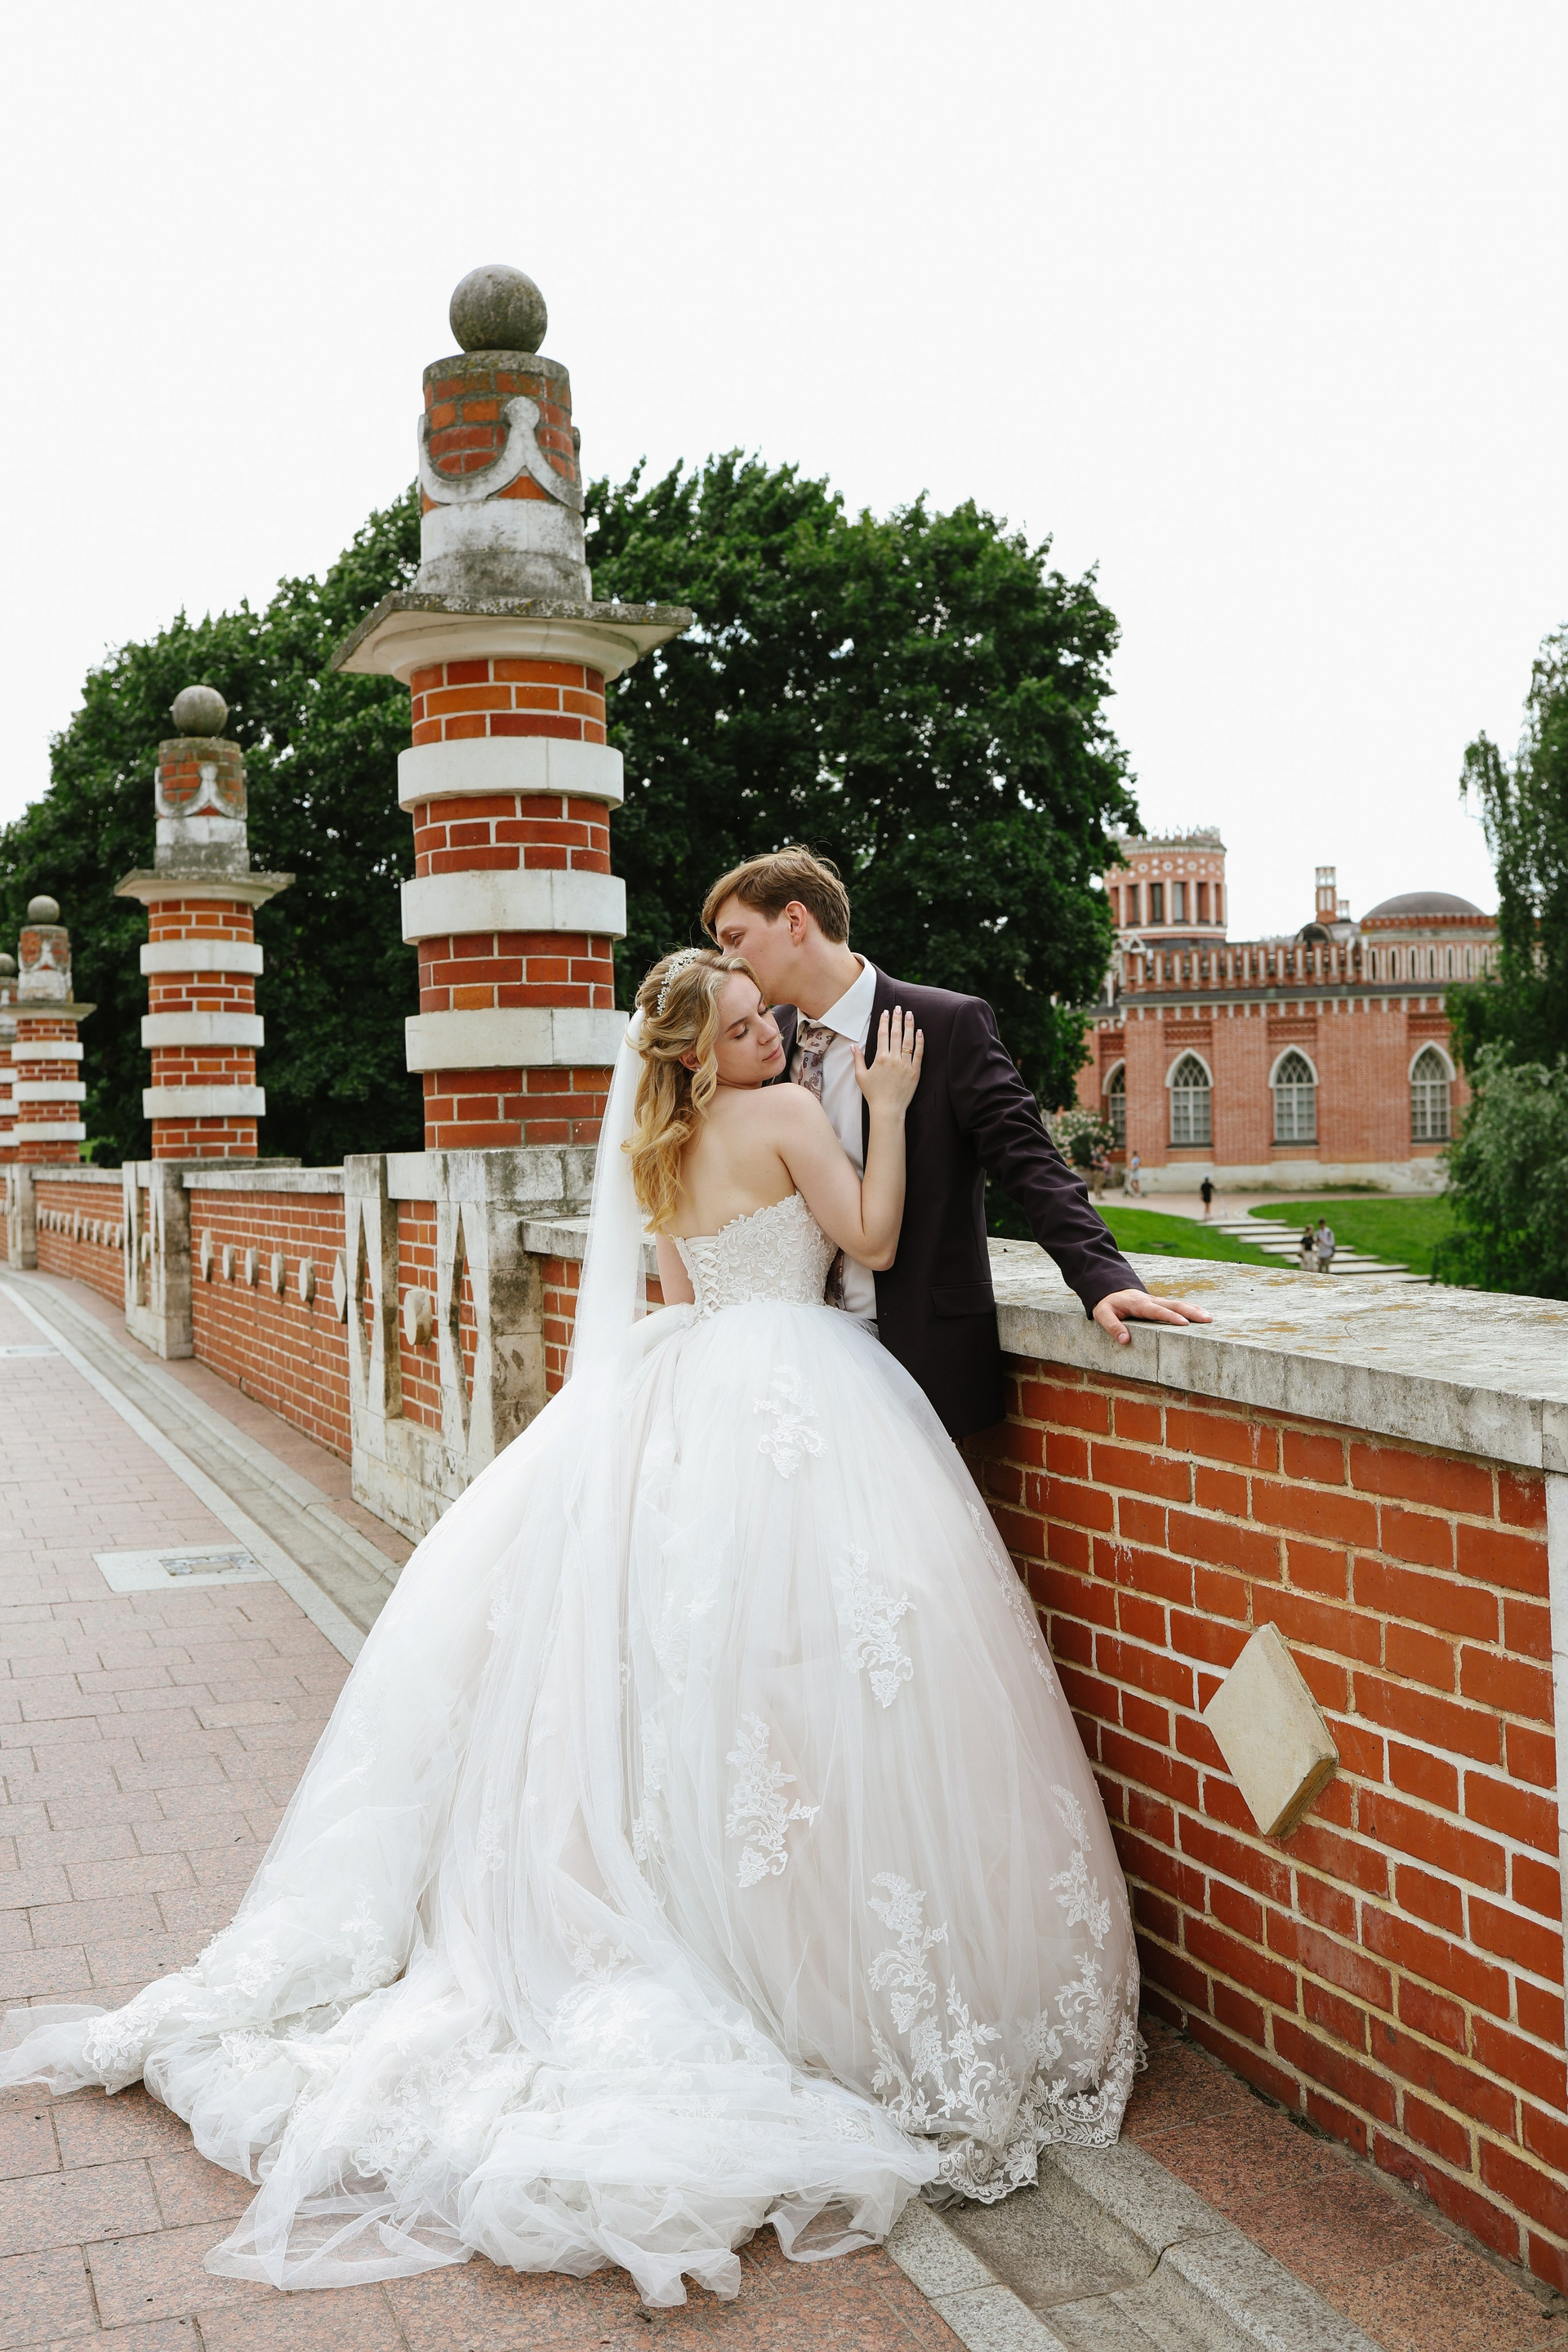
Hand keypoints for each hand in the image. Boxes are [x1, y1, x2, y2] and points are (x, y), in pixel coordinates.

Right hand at [855, 1007, 923, 1115]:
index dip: (884, 1022)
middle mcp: (893, 1059)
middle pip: (896, 1034)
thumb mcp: (861, 1076)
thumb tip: (853, 1046)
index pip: (882, 1035)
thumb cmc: (873, 1094)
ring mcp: (906, 1065)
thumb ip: (858, 1059)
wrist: (888, 1109)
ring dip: (909, 1026)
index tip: (886, 1012)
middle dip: (897, 1019)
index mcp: (880, 1058)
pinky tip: (920, 1032)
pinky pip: (919, 1053)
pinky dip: (920, 1042)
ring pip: (908, 1041)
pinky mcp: (915, 1071)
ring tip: (910, 1014)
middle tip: (899, 1008)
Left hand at [1092, 1289, 1212, 1345]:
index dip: (1171, 1317)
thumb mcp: (1102, 1314)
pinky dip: (1190, 1308)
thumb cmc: (1107, 1303)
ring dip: (1194, 1310)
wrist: (1109, 1288)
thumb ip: (1113, 1326)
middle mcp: (1151, 1300)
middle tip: (1207, 1320)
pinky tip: (1201, 1314)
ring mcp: (1157, 1301)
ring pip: (1178, 1304)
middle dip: (1191, 1312)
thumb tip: (1125, 1340)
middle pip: (1174, 1305)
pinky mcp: (1160, 1303)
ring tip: (1210, 1318)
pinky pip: (1177, 1305)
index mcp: (1139, 1304)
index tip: (1184, 1323)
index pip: (1157, 1311)